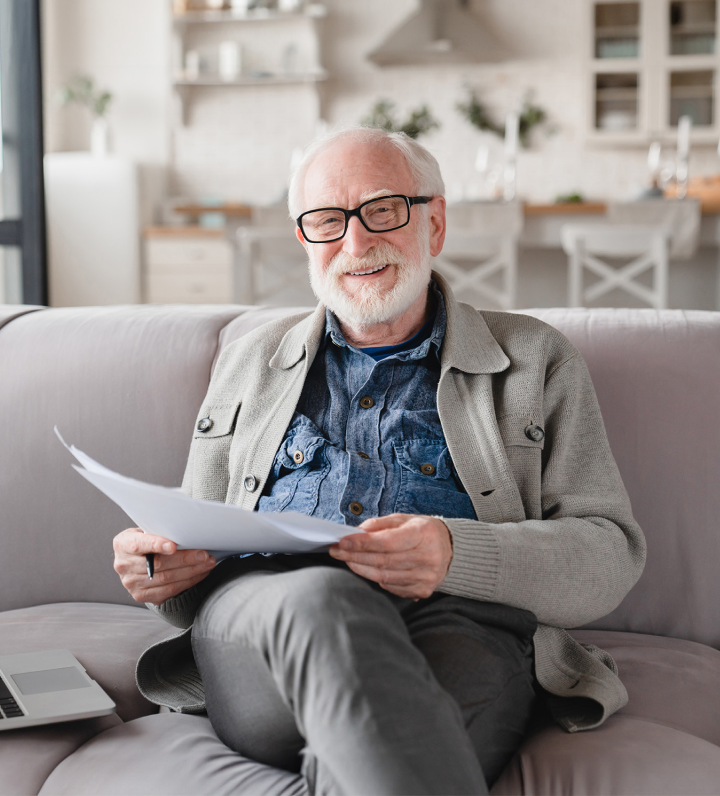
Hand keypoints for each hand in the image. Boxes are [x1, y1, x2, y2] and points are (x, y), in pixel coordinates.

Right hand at [113, 527, 215, 605]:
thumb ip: (160, 531)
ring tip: (207, 563)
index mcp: (123, 544)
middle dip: (185, 559)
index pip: (139, 544)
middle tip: (204, 554)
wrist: (137, 558)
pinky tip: (199, 573)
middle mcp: (123, 565)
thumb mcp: (148, 530)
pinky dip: (188, 582)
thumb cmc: (147, 540)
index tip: (173, 546)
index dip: (156, 544)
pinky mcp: (141, 595)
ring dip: (191, 572)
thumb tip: (187, 531)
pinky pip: (169, 591)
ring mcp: (131, 583)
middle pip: (158, 564)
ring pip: (166, 579)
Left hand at [328, 514, 452, 599]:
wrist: (451, 551)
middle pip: (382, 561)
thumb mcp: (405, 519)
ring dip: (360, 568)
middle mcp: (428, 558)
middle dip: (355, 556)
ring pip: (383, 577)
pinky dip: (374, 577)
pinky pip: (390, 586)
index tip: (342, 541)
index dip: (362, 543)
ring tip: (346, 559)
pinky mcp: (422, 590)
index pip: (387, 542)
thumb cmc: (423, 532)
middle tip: (336, 551)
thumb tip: (357, 532)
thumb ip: (380, 524)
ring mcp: (426, 577)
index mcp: (424, 534)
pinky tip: (365, 569)